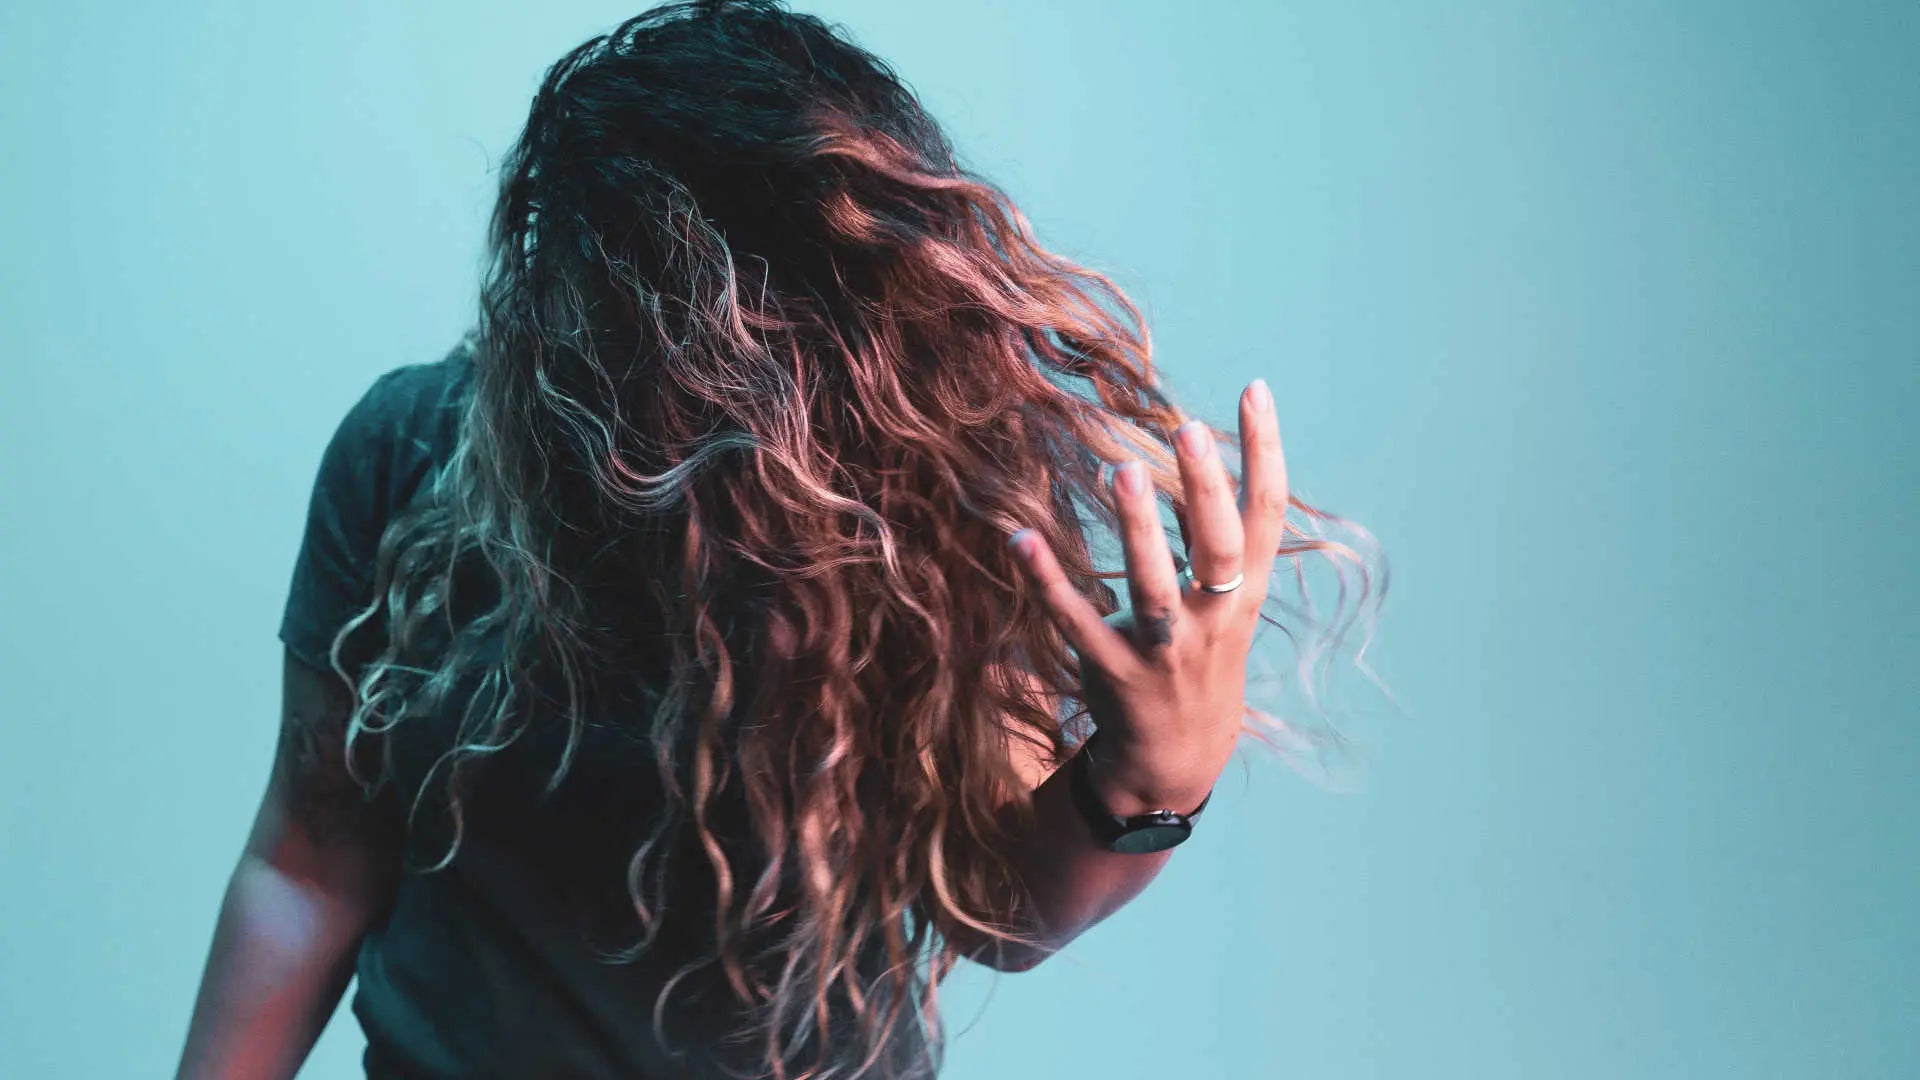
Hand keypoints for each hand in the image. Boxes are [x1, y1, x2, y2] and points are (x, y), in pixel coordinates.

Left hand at [1010, 378, 1287, 814]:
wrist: (1180, 756)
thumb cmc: (1201, 654)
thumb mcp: (1225, 598)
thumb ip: (1213, 534)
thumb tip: (1201, 455)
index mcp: (1246, 592)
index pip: (1268, 515)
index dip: (1266, 453)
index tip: (1254, 391)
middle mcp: (1213, 620)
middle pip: (1221, 549)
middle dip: (1208, 490)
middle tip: (1188, 428)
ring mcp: (1165, 650)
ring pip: (1155, 589)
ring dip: (1138, 531)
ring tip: (1119, 470)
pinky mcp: (1114, 672)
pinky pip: (1079, 622)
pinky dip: (1050, 581)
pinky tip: (1022, 540)